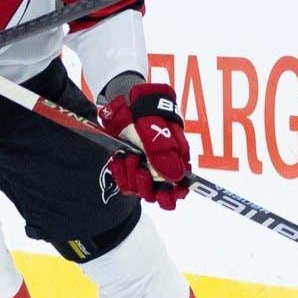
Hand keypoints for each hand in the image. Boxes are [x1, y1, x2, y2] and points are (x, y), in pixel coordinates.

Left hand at [98, 83, 190, 209]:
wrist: (127, 102)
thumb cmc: (148, 114)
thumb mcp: (157, 131)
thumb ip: (164, 154)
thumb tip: (176, 178)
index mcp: (176, 162)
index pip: (178, 190)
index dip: (172, 196)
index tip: (162, 192)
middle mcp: (160, 169)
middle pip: (156, 195)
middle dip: (146, 187)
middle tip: (140, 171)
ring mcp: (143, 168)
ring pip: (138, 190)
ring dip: (131, 177)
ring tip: (129, 157)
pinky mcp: (127, 167)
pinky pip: (123, 181)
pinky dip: (119, 173)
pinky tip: (118, 160)